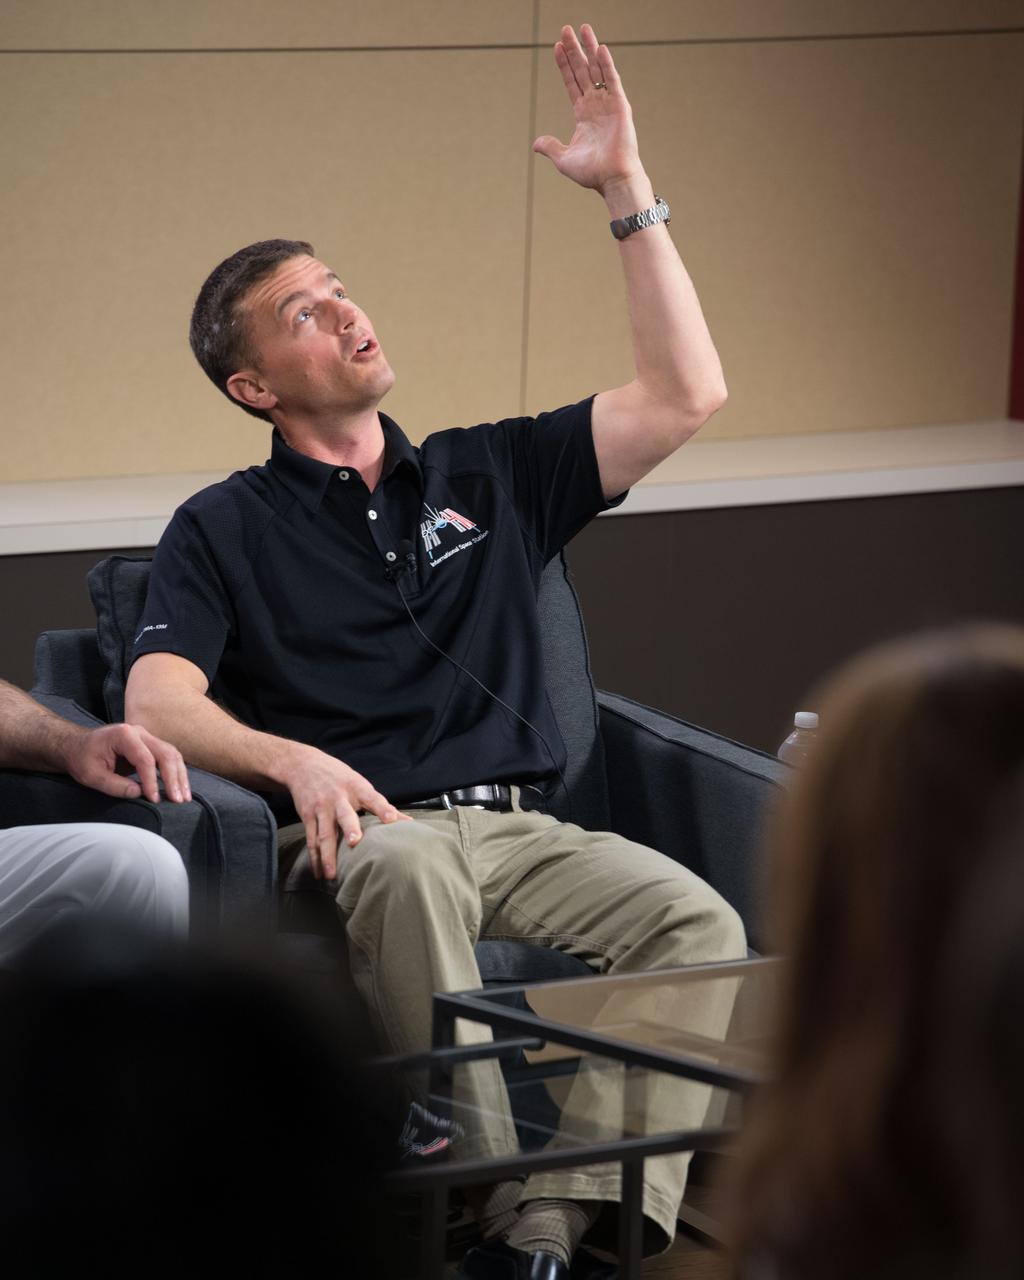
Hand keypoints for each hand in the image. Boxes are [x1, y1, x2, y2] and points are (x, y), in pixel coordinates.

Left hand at [64, 723, 191, 803]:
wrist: (77, 746)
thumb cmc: (82, 758)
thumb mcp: (91, 775)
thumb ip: (114, 785)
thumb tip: (139, 793)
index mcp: (123, 734)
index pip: (145, 759)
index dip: (152, 781)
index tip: (154, 799)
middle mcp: (139, 732)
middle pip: (165, 753)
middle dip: (174, 778)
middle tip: (177, 800)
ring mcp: (146, 737)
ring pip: (172, 754)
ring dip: (180, 776)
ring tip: (184, 797)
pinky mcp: (150, 745)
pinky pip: (169, 756)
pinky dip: (176, 772)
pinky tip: (180, 788)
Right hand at [282, 745, 410, 879]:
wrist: (303, 765)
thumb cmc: (339, 778)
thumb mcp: (359, 783)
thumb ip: (379, 804)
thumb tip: (406, 821)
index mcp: (356, 788)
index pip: (373, 798)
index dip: (383, 809)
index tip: (392, 819)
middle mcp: (338, 798)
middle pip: (345, 815)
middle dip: (350, 828)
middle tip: (355, 842)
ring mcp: (321, 808)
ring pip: (324, 834)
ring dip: (328, 855)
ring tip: (332, 875)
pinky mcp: (308, 817)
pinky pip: (311, 840)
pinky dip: (315, 858)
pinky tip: (318, 873)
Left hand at [533, 24, 641, 194]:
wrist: (612, 179)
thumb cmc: (592, 173)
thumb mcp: (564, 159)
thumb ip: (551, 147)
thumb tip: (535, 144)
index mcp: (583, 115)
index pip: (572, 83)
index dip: (564, 66)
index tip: (556, 47)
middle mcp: (596, 105)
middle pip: (583, 71)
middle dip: (574, 50)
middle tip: (566, 29)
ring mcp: (608, 103)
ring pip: (597, 70)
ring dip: (590, 48)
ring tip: (583, 28)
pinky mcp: (620, 106)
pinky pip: (612, 81)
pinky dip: (607, 64)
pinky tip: (600, 48)